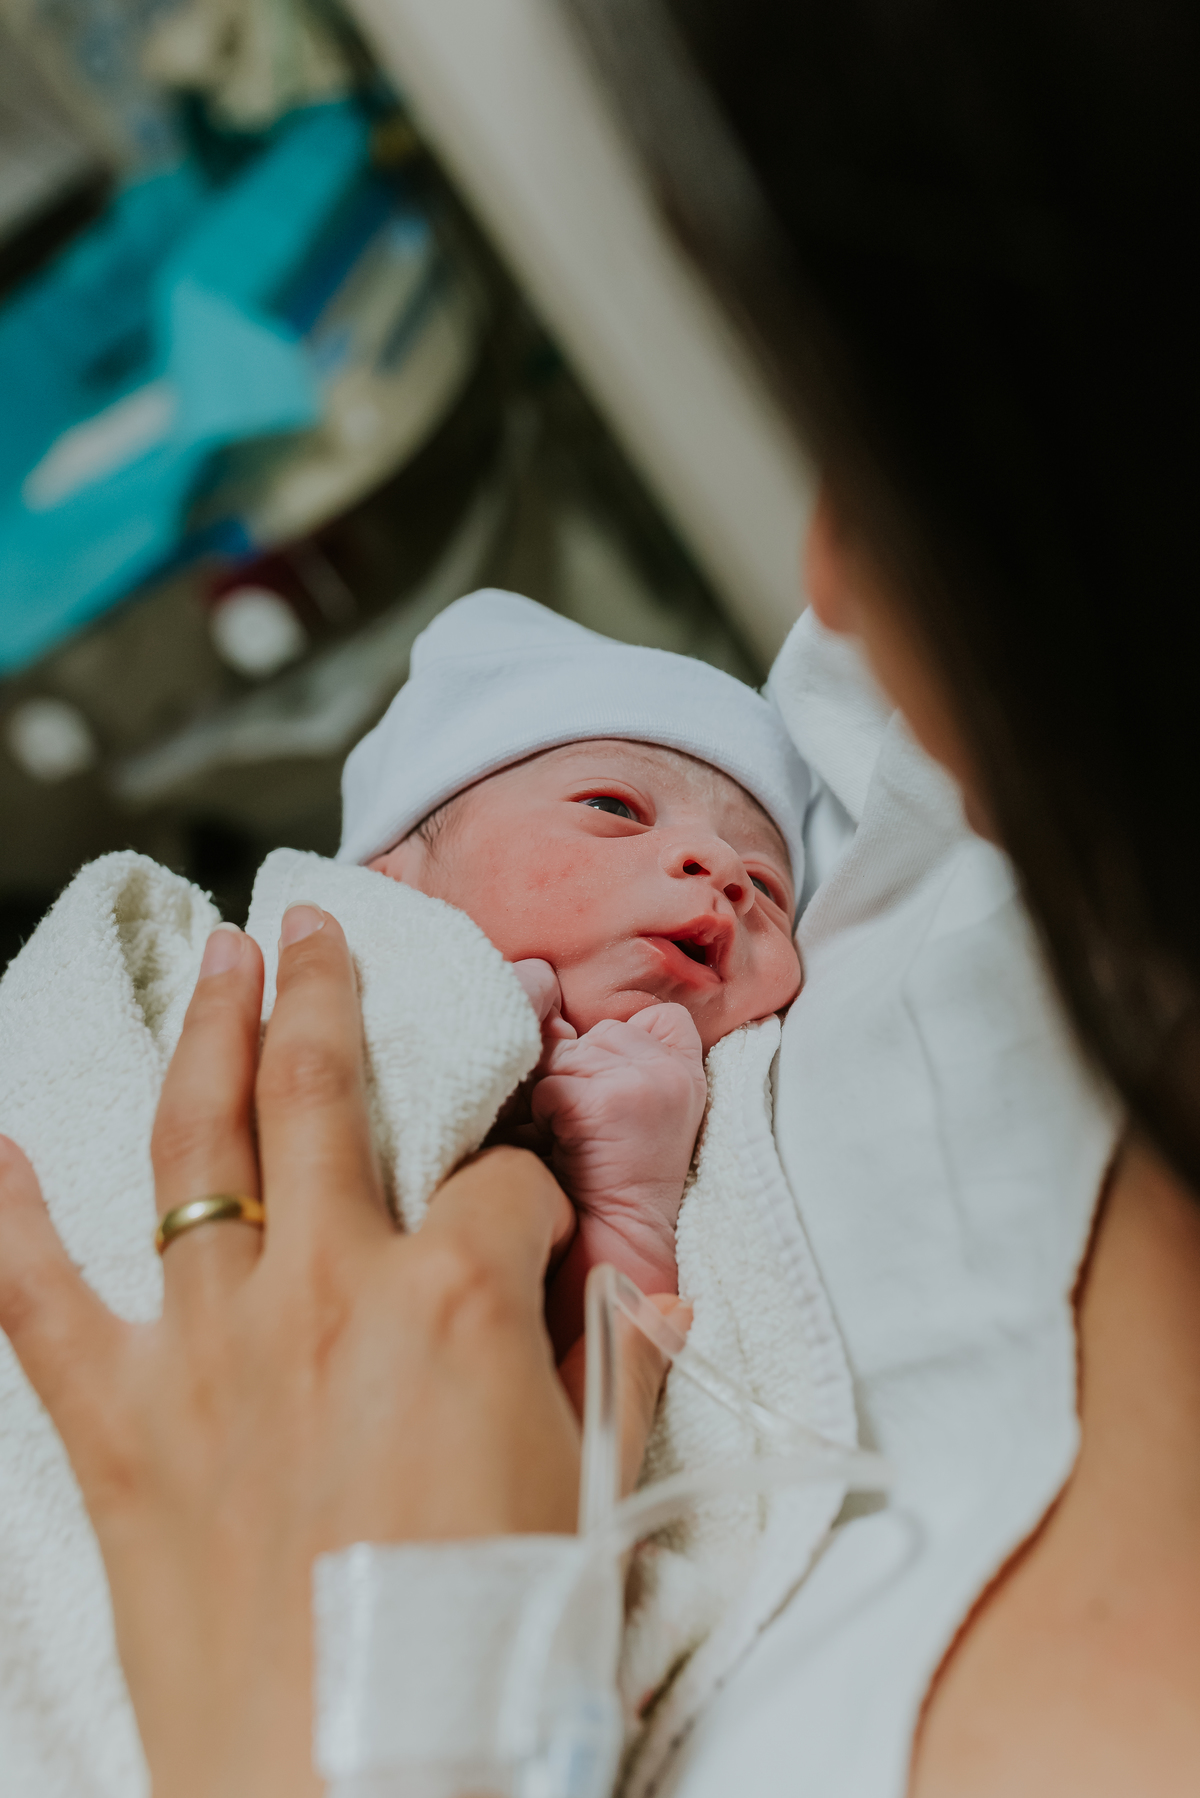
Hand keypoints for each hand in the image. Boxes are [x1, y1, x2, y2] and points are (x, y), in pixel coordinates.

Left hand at [0, 910, 675, 1797]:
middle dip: (325, 993)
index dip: (533, 1182)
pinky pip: (40, 1301)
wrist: (357, 1784)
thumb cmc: (489, 1647)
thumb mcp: (585, 1491)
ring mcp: (210, 1347)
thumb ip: (614, 1370)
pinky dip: (10, 1222)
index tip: (534, 1203)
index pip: (508, 1180)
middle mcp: (328, 1288)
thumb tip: (653, 1297)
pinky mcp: (122, 1426)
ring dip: (205, 1038)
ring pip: (195, 1148)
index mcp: (456, 1296)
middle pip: (322, 1092)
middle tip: (310, 923)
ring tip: (215, 963)